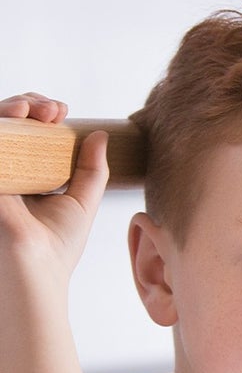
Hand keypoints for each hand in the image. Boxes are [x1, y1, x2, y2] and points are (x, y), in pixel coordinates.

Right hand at [0, 93, 108, 283]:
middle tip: (51, 110)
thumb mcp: (82, 201)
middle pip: (10, 123)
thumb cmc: (57, 245)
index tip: (62, 112)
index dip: (41, 114)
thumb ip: (91, 170)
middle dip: (28, 104)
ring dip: (10, 108)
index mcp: (29, 173)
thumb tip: (101, 136)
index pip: (29, 132)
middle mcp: (8, 169)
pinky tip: (15, 118)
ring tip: (32, 109)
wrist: (37, 268)